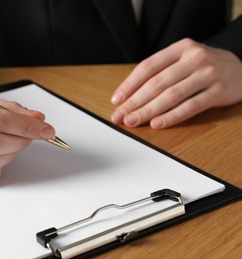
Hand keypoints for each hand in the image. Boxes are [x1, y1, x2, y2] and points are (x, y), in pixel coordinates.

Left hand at [111, 38, 241, 127]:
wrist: (241, 67)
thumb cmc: (204, 67)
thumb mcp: (183, 60)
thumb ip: (160, 73)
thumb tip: (129, 96)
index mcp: (180, 48)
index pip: (147, 67)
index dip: (129, 85)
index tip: (117, 100)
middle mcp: (194, 58)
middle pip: (157, 83)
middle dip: (135, 102)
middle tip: (120, 116)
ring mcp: (208, 74)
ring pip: (172, 95)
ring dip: (149, 111)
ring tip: (133, 121)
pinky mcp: (219, 91)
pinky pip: (191, 107)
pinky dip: (172, 116)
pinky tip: (157, 124)